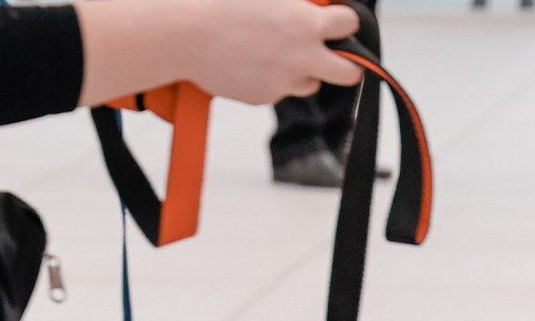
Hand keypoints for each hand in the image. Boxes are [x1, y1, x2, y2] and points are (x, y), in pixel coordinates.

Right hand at [78, 0, 363, 109]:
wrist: (184, 33)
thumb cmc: (220, 3)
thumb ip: (297, 0)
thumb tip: (314, 4)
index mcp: (306, 22)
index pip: (350, 25)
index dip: (343, 22)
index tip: (336, 21)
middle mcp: (302, 56)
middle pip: (350, 73)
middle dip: (347, 64)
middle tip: (334, 55)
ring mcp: (285, 80)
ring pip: (312, 84)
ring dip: (303, 71)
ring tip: (275, 53)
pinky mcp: (264, 97)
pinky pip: (279, 90)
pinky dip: (271, 79)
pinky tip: (249, 61)